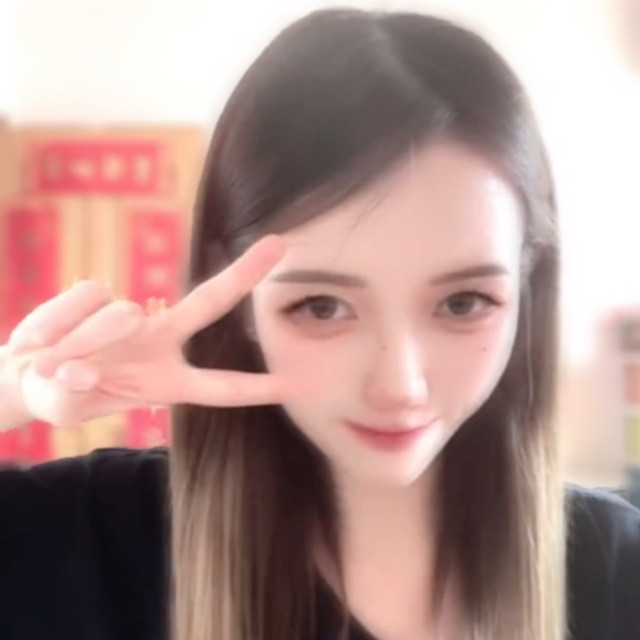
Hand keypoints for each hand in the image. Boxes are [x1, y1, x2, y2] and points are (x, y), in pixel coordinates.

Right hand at [1, 235, 308, 426]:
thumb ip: (71, 393)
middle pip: (208, 302)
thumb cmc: (59, 394)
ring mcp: (130, 315)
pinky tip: (46, 338)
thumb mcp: (65, 406)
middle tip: (278, 244)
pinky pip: (86, 299)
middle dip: (243, 275)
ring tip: (55, 362)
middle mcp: (158, 340)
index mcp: (166, 381)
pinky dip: (58, 324)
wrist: (26, 371)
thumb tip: (78, 367)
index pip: (219, 386)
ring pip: (120, 314)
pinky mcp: (98, 292)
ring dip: (83, 343)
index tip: (298, 384)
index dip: (256, 387)